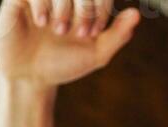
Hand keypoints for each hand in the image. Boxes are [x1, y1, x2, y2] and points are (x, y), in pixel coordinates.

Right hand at [0, 0, 139, 87]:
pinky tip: (41, 23)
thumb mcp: (95, 54)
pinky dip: (41, 3)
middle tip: (79, 33)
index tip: (92, 32)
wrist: (31, 77)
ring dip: (64, 6)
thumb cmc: (63, 64)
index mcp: (85, 3)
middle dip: (85, 7)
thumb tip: (137, 14)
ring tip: (59, 31)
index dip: (100, 8)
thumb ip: (117, 35)